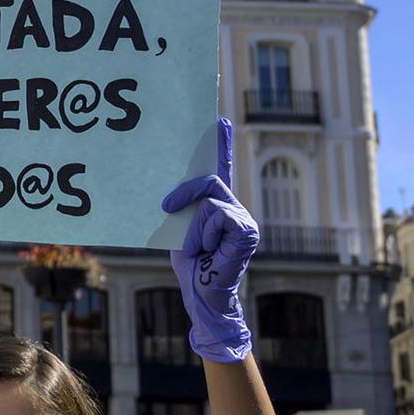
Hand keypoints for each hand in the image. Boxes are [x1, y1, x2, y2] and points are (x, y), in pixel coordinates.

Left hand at [161, 119, 257, 361]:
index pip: (220, 168)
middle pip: (207, 180)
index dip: (220, 145)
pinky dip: (205, 232)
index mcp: (218, 205)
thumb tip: (170, 189)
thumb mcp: (178, 227)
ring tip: (197, 246)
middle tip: (167, 209)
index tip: (219, 120)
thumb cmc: (190, 264)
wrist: (200, 294)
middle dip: (183, 196)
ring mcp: (243, 218)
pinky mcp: (247, 229)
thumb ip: (181, 206)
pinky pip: (217, 215)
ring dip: (192, 225)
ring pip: (209, 200)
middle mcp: (234, 207)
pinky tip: (208, 249)